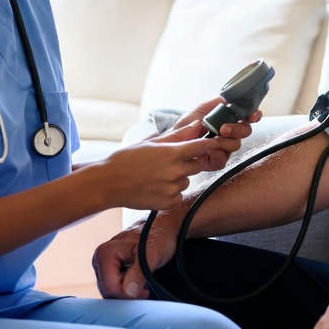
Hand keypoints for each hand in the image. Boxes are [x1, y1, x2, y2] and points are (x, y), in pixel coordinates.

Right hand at [93, 214, 178, 299]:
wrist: (165, 226)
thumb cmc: (160, 235)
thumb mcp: (152, 254)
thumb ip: (139, 273)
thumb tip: (129, 292)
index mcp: (105, 253)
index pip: (109, 287)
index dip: (127, 294)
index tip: (144, 291)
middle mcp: (100, 258)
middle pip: (107, 290)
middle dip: (126, 293)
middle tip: (145, 288)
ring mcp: (103, 263)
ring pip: (110, 290)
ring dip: (127, 291)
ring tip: (142, 282)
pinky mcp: (109, 267)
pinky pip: (113, 285)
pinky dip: (126, 287)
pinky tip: (137, 280)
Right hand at [98, 133, 229, 211]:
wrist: (109, 183)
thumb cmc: (127, 159)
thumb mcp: (151, 144)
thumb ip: (177, 136)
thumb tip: (197, 125)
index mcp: (171, 153)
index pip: (202, 147)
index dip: (212, 144)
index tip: (219, 142)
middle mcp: (175, 171)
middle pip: (197, 165)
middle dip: (189, 163)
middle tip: (171, 162)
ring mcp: (172, 188)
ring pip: (186, 180)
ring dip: (178, 178)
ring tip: (157, 176)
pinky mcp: (168, 203)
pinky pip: (179, 195)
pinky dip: (172, 192)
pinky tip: (155, 188)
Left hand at [162, 95, 260, 172]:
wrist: (173, 141)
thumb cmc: (187, 125)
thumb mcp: (200, 110)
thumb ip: (216, 103)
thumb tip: (229, 97)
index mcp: (228, 120)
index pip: (247, 117)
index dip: (254, 115)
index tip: (253, 116)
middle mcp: (229, 134)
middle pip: (245, 131)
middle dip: (237, 129)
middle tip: (223, 128)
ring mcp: (224, 148)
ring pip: (236, 145)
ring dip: (226, 141)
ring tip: (213, 139)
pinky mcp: (216, 161)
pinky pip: (223, 160)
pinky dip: (218, 155)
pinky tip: (210, 151)